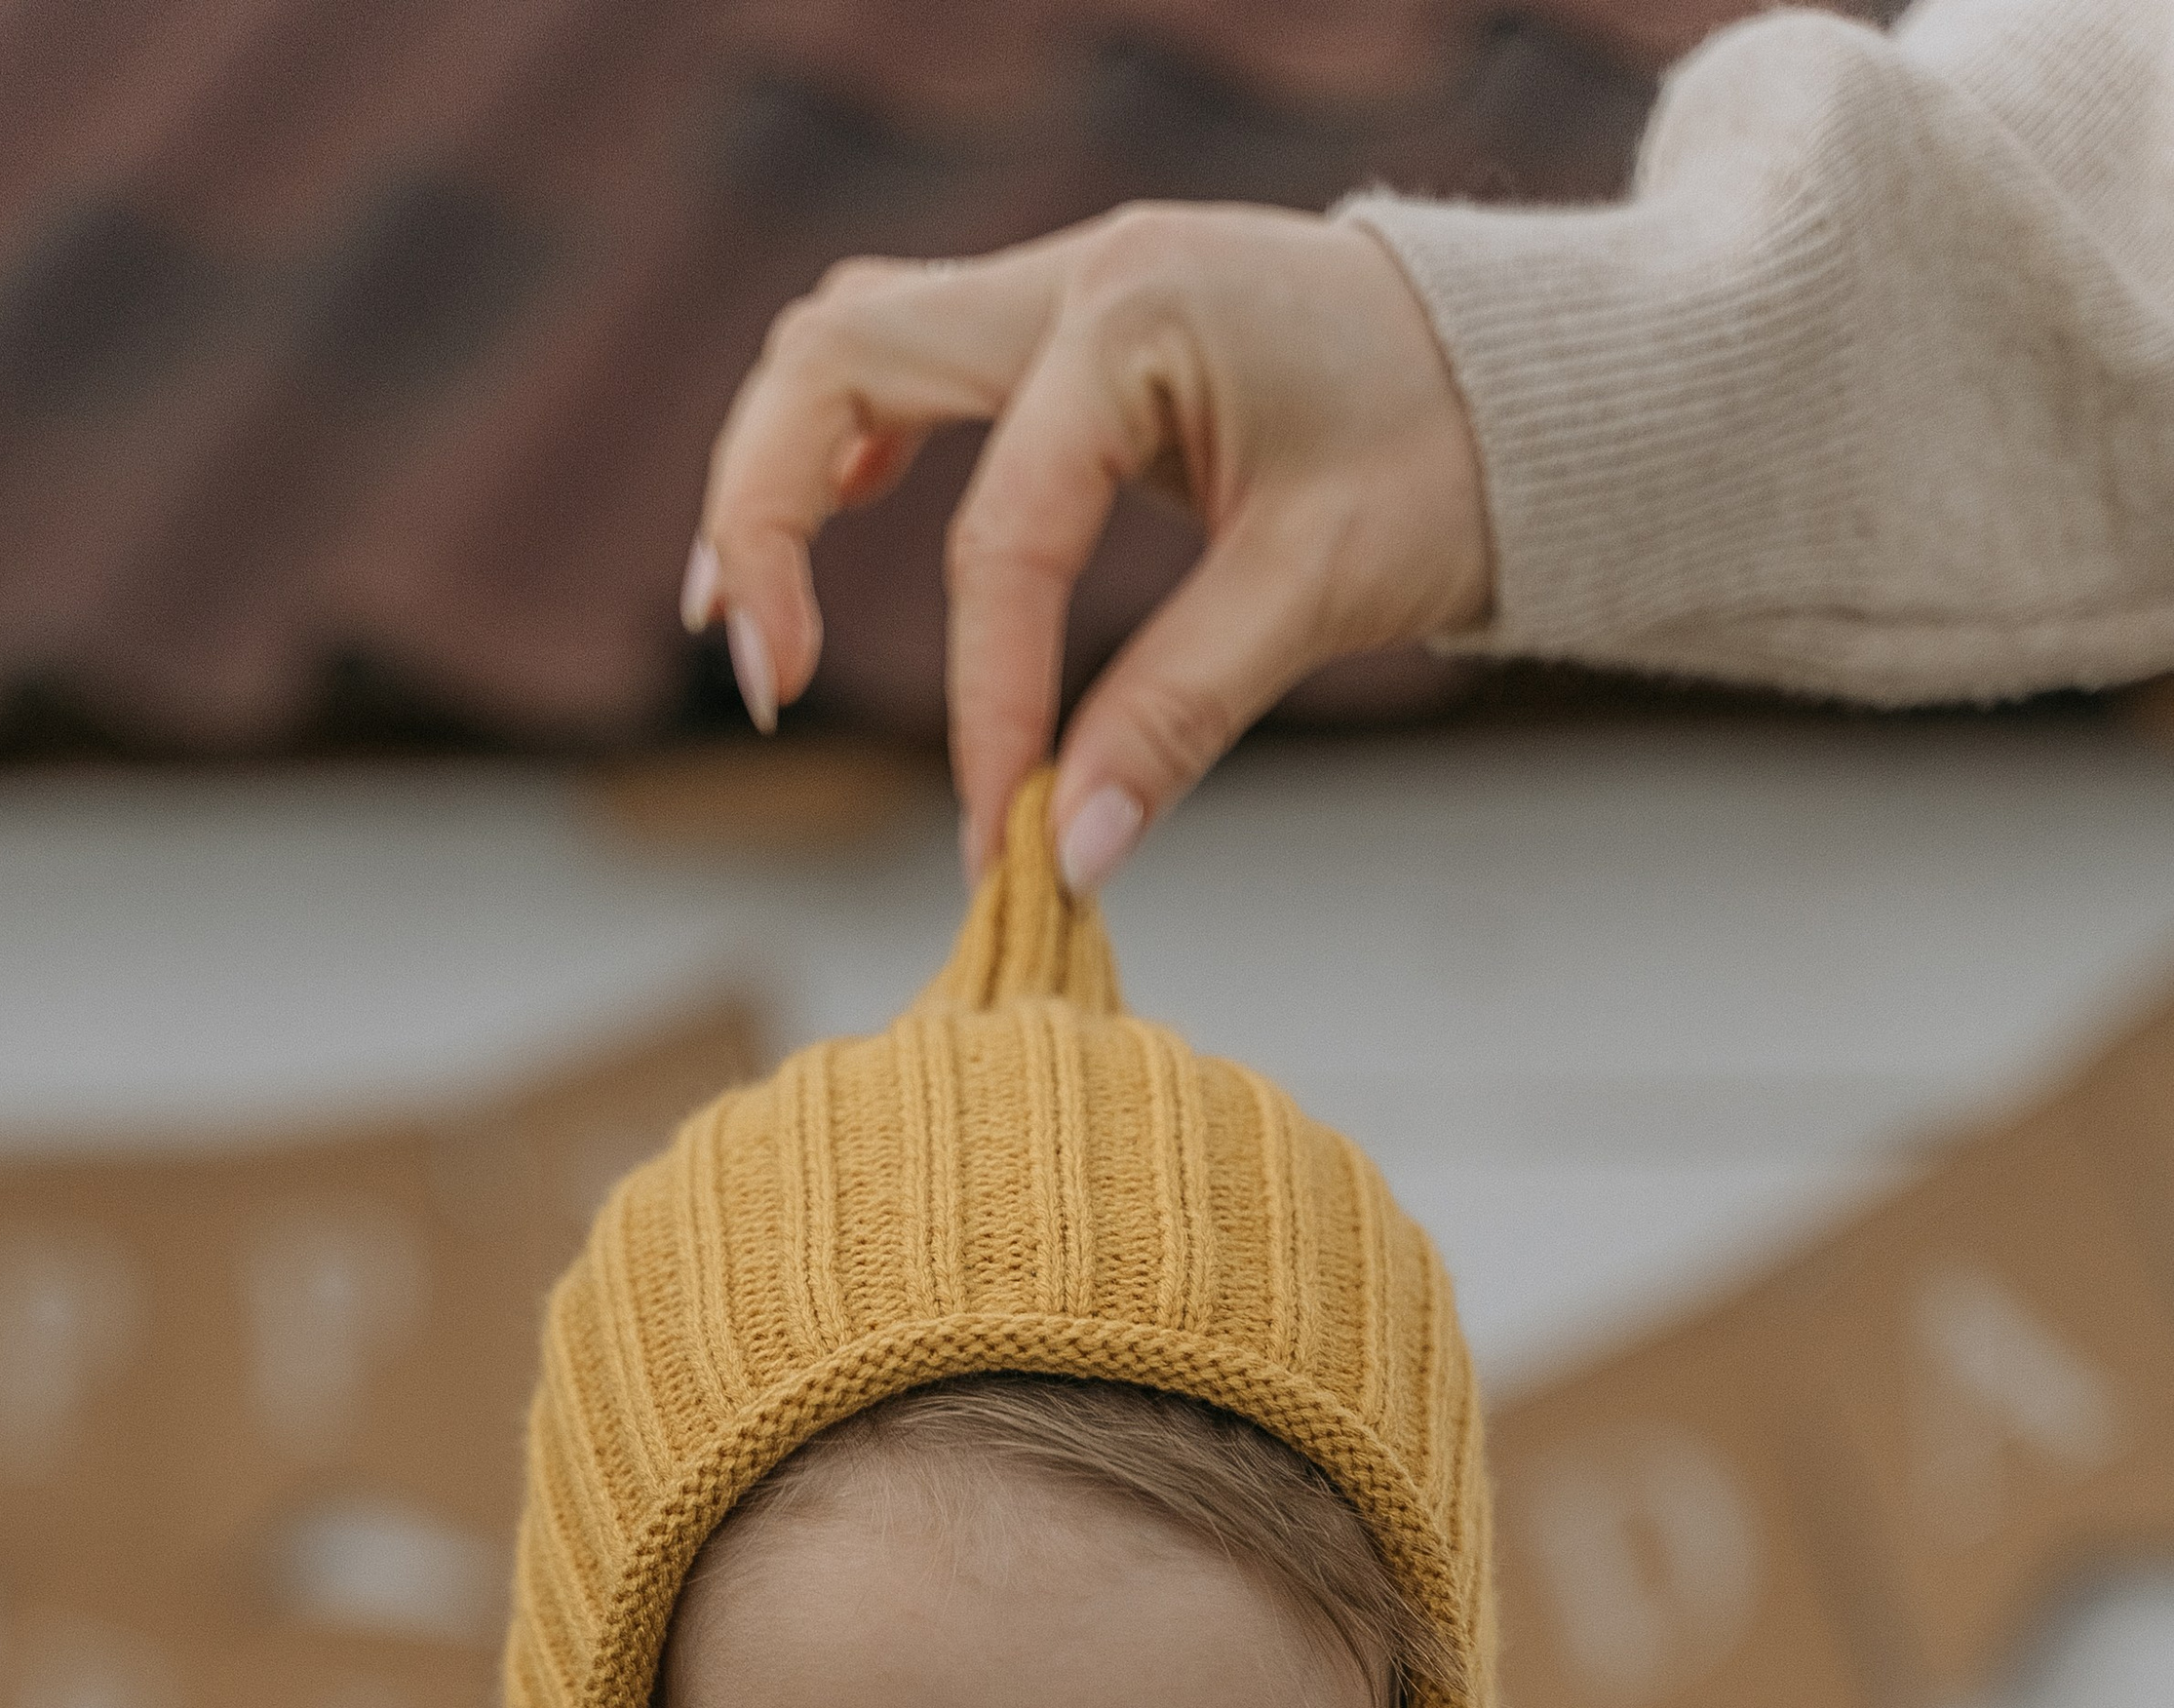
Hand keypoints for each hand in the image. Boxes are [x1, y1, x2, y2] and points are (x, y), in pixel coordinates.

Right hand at [685, 202, 1493, 887]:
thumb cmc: (1456, 451)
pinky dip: (842, 449)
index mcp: (1141, 314)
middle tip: (769, 688)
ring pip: (846, 342)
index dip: (982, 704)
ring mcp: (1061, 285)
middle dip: (770, 521)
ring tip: (749, 626)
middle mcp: (1077, 273)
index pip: (1001, 537)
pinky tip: (824, 542)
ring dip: (776, 472)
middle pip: (833, 359)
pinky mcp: (1066, 328)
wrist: (1536, 367)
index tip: (991, 836)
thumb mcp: (1325, 589)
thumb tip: (1063, 857)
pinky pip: (904, 359)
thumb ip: (1177, 718)